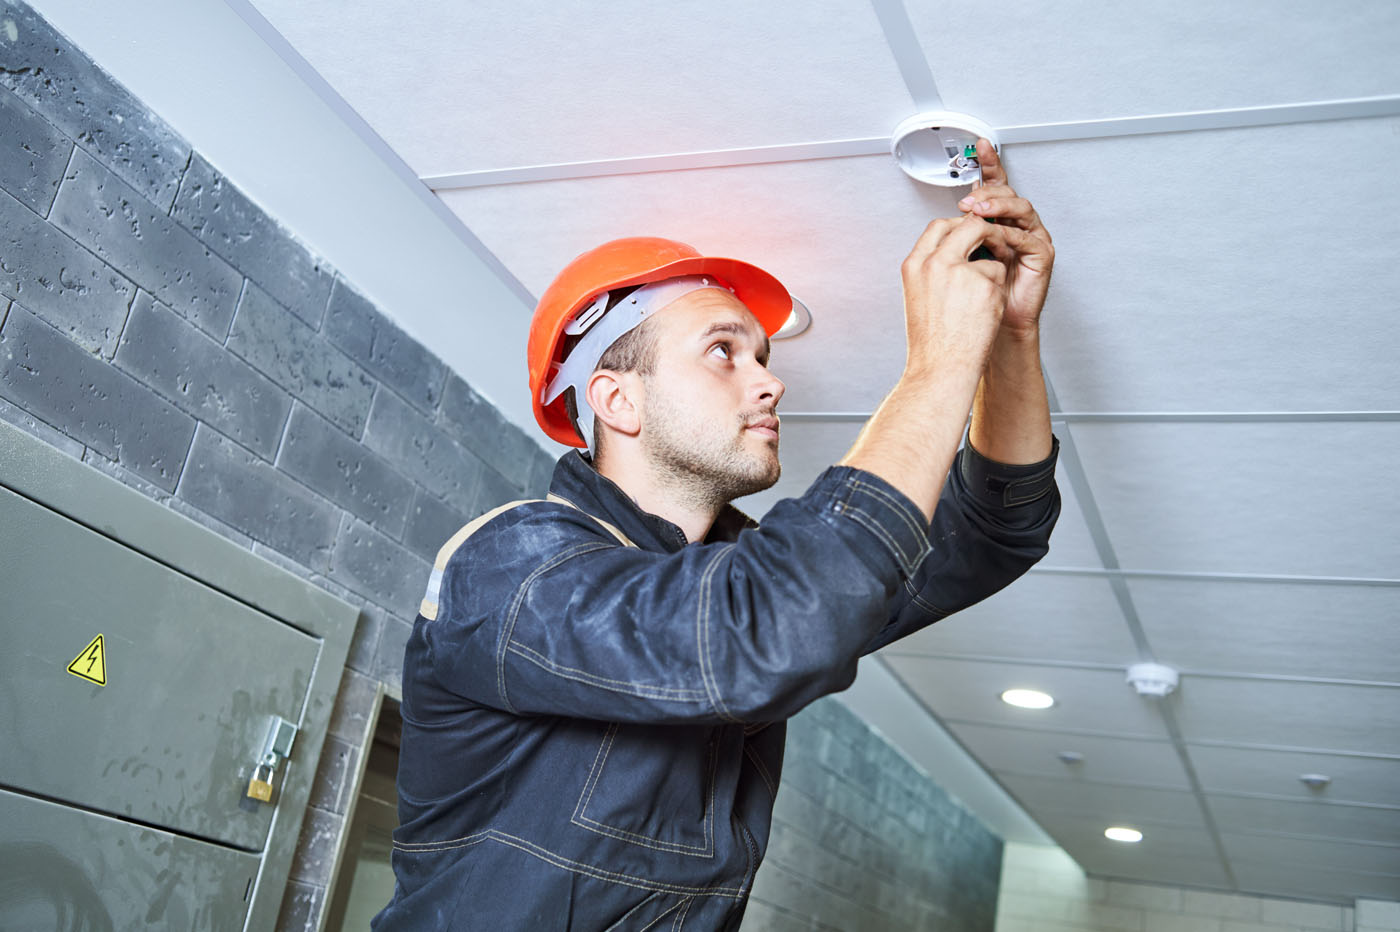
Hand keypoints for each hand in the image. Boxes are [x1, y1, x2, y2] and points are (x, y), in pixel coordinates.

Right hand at [900, 213, 1012, 375]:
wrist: (940, 370)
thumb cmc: (931, 341)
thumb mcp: (920, 296)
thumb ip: (933, 269)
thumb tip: (955, 249)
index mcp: (914, 265)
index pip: (938, 226)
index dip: (958, 227)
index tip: (968, 237)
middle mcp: (934, 263)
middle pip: (968, 226)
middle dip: (984, 234)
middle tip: (991, 248)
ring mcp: (960, 272)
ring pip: (988, 254)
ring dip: (990, 271)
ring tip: (978, 301)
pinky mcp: (984, 284)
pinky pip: (999, 274)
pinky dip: (996, 291)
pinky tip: (984, 313)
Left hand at [957, 139, 1054, 338]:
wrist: (994, 326)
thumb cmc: (978, 295)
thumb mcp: (961, 256)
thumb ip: (959, 233)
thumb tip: (945, 216)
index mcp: (996, 220)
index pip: (994, 186)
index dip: (989, 164)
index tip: (979, 145)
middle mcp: (1015, 225)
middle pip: (1007, 193)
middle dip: (987, 192)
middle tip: (967, 201)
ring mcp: (1030, 237)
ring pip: (1020, 209)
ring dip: (998, 207)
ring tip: (978, 213)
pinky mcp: (1041, 254)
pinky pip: (1027, 237)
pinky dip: (1010, 235)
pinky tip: (996, 239)